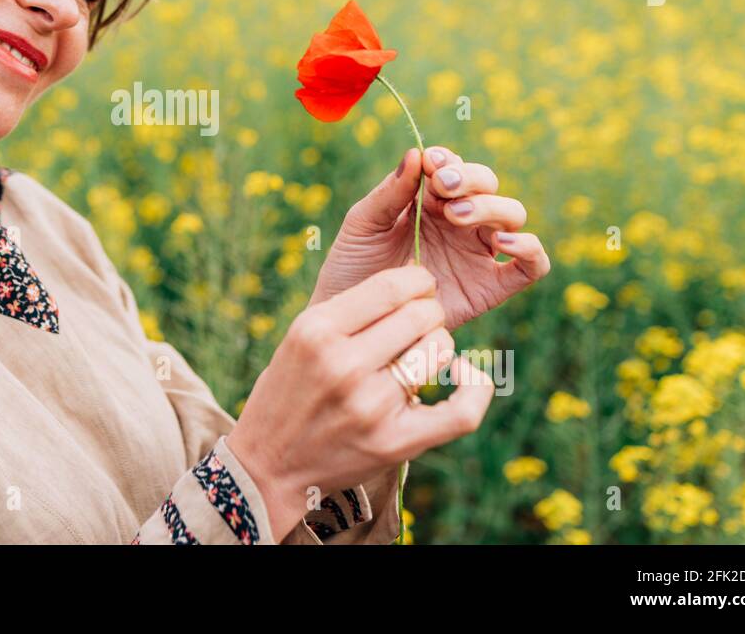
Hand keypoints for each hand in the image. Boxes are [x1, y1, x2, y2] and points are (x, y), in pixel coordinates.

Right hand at [227, 265, 494, 541]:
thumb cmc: (288, 392)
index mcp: (316, 330)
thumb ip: (349, 311)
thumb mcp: (301, 337)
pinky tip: (466, 374)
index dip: (416, 281)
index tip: (418, 287)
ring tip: (420, 354)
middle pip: (421, 315)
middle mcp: (343, 365)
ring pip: (439, 350)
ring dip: (438, 346)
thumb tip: (416, 284)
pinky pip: (461, 411)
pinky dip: (476, 388)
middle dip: (428, 312)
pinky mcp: (394, 443)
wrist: (268, 464)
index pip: (391, 286)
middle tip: (419, 323)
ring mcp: (370, 406)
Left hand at [309, 145, 550, 330]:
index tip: (431, 163)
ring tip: (457, 216)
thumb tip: (417, 153)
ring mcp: (478, 253)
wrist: (355, 320)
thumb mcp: (363, 225)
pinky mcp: (492, 287)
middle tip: (442, 189)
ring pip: (512, 215)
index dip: (448, 160)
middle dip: (470, 178)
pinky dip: (530, 248)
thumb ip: (389, 192)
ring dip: (491, 206)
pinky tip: (502, 242)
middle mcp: (460, 223)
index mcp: (429, 201)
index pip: (454, 167)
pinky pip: (531, 265)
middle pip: (488, 185)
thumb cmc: (353, 268)